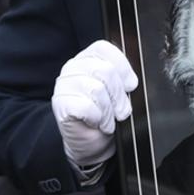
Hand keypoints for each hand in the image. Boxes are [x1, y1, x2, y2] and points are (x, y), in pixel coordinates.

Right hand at [51, 40, 138, 166]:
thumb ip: (123, 79)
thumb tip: (133, 81)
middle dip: (119, 95)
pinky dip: (97, 119)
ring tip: (107, 120)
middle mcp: (73, 67)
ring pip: (97, 89)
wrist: (92, 145)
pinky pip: (87, 106)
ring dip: (108, 111)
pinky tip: (95, 123)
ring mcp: (64, 85)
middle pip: (105, 70)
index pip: (104, 49)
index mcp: (88, 59)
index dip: (122, 67)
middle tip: (120, 111)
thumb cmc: (106, 117)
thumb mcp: (119, 93)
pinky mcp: (61, 103)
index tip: (130, 86)